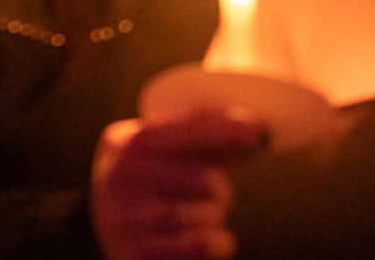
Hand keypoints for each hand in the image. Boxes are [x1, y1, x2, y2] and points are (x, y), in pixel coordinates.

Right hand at [90, 113, 267, 259]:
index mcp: (124, 142)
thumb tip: (257, 126)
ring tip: (201, 216)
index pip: (181, 131)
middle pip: (203, 180)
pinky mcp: (139, 254)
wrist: (117, 235)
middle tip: (215, 193)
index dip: (223, 130)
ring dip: (214, 216)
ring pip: (204, 216)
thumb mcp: (163, 153)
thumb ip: (203, 134)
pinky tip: (211, 239)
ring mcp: (125, 219)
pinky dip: (217, 243)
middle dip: (220, 188)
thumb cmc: (155, 187)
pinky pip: (202, 246)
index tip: (256, 132)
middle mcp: (118, 178)